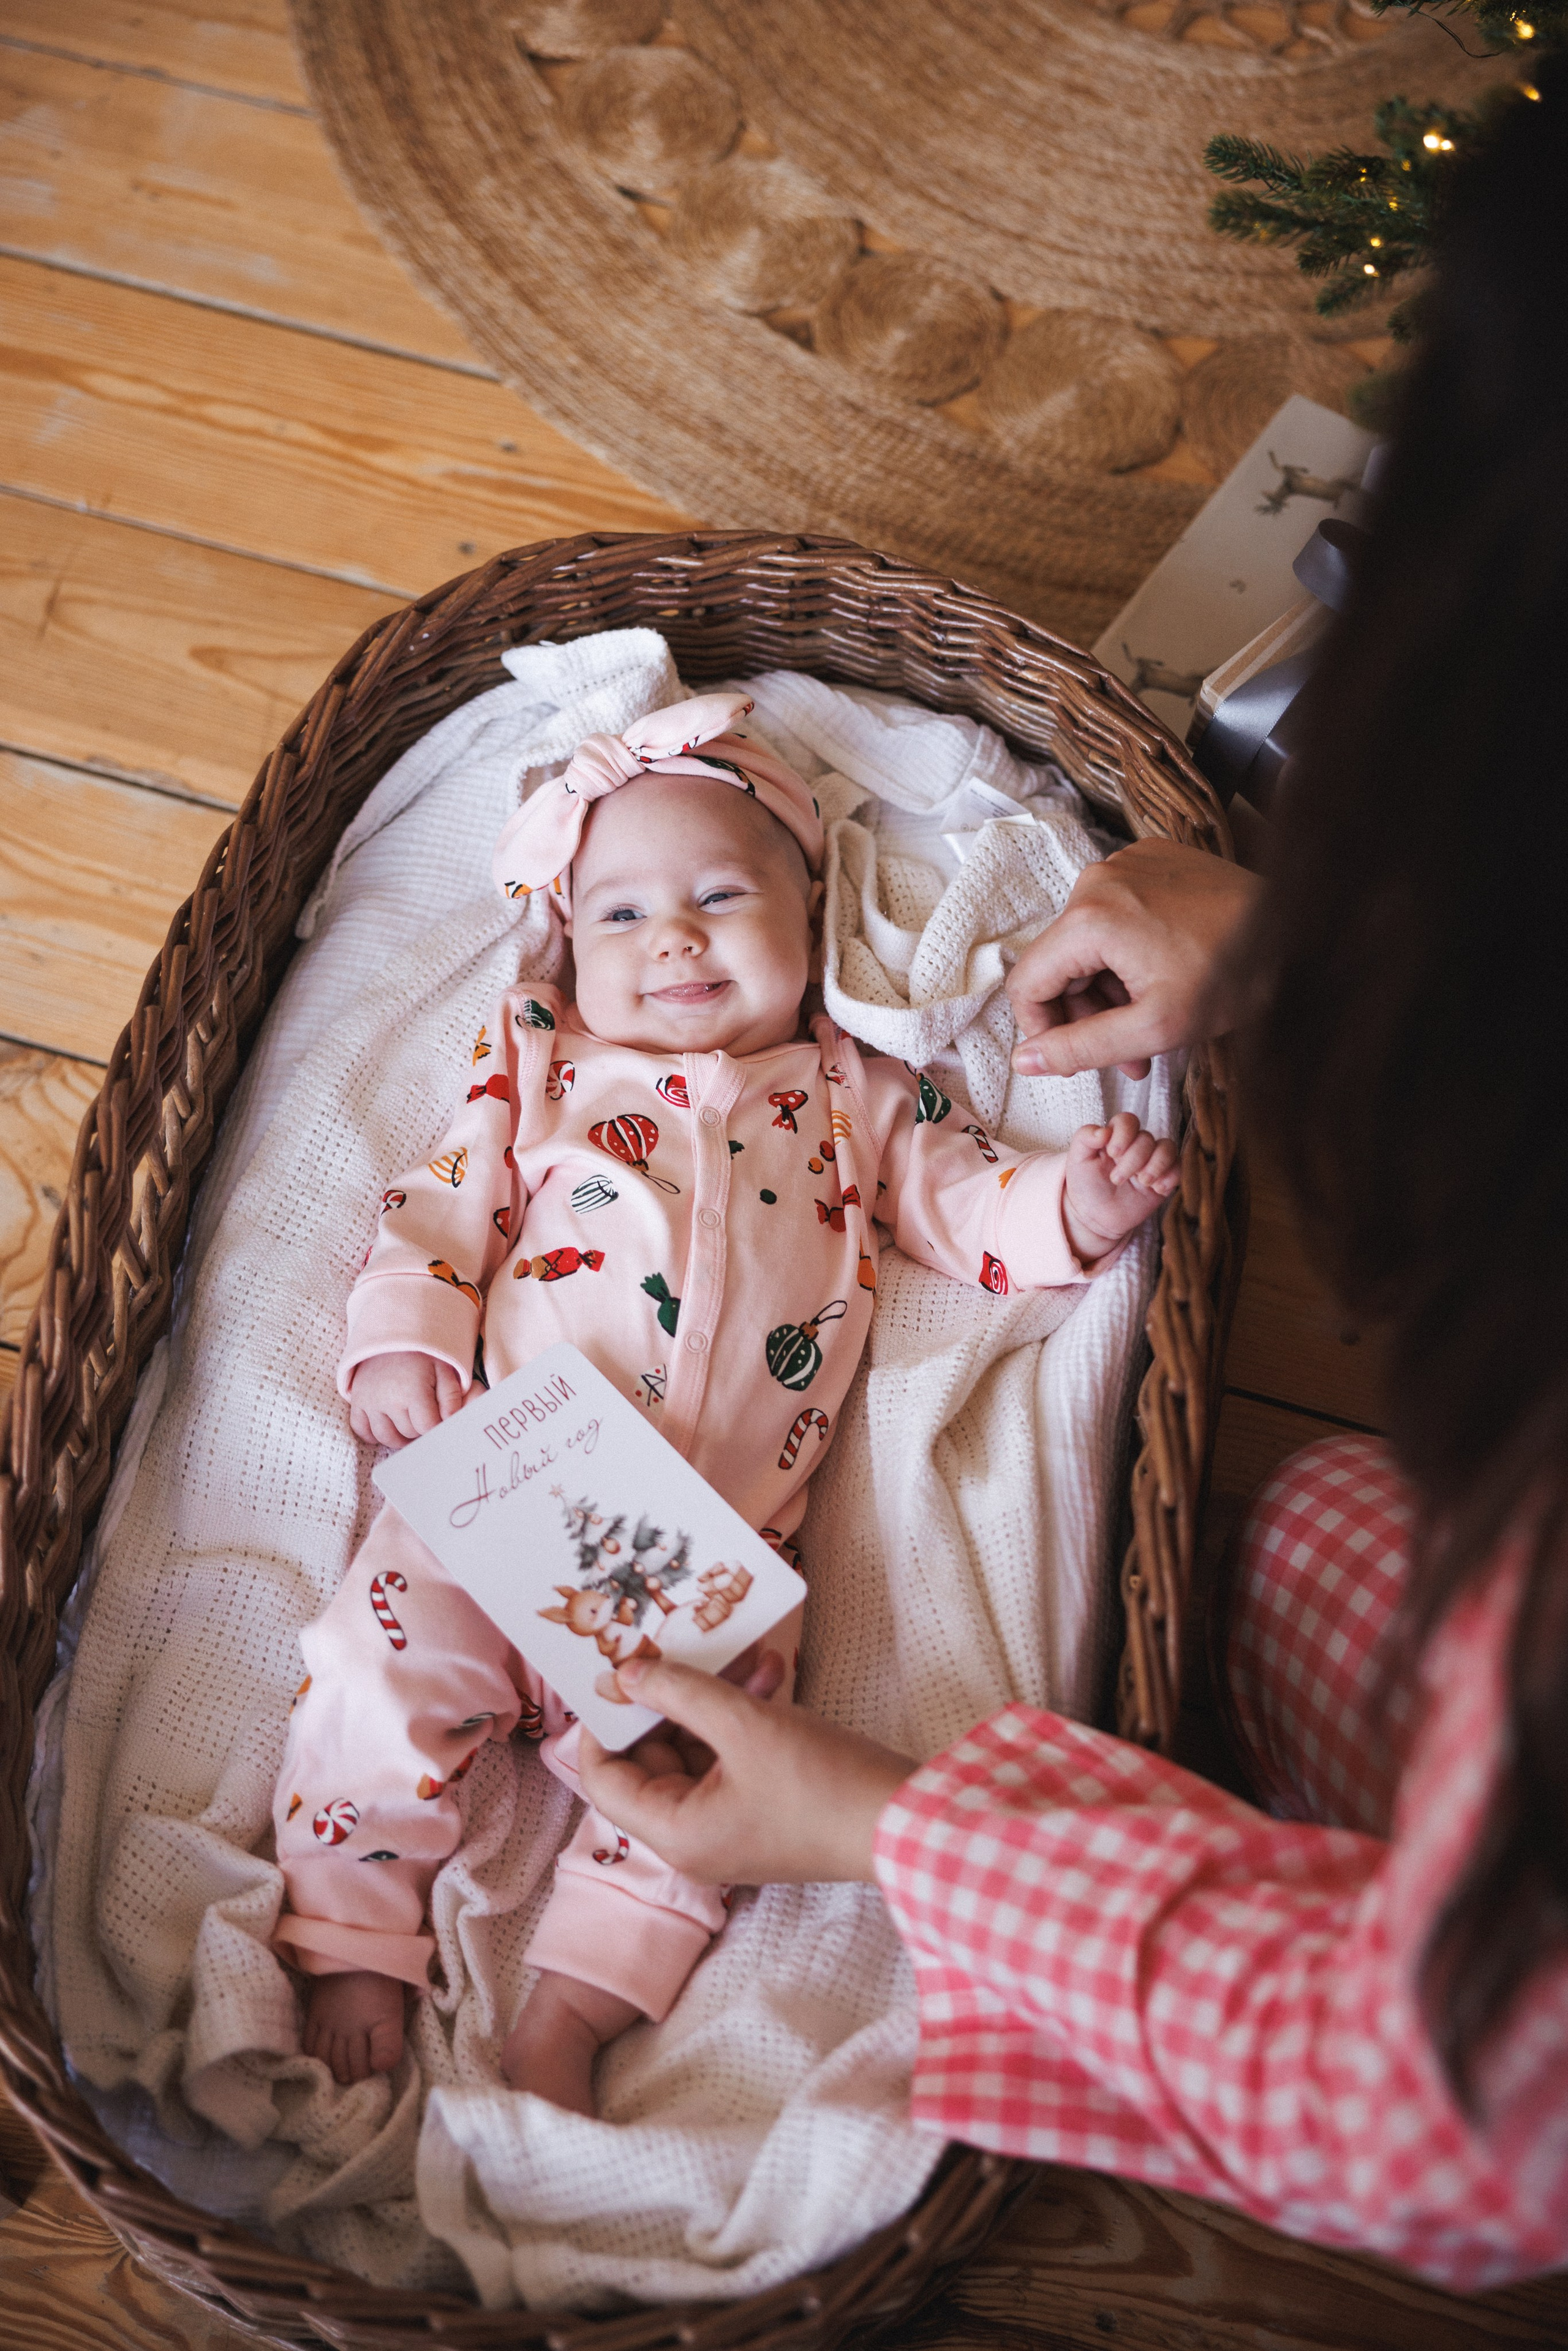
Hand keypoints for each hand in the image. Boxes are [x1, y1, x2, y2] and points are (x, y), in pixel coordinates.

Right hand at [347, 1350, 463, 1447]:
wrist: (391, 1334)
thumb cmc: (422, 1354)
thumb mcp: (444, 1370)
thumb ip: (452, 1397)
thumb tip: (450, 1420)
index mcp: (412, 1391)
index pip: (427, 1428)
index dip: (436, 1425)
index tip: (438, 1415)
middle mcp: (387, 1399)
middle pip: (408, 1433)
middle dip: (419, 1427)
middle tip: (424, 1412)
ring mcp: (369, 1401)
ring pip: (386, 1437)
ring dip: (400, 1436)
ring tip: (409, 1422)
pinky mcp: (357, 1401)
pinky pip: (362, 1430)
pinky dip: (374, 1434)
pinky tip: (388, 1424)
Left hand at [576, 1657, 915, 1887]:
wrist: (905, 1821)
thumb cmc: (819, 1781)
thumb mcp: (745, 1724)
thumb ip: (680, 1693)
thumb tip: (627, 1673)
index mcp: (676, 1833)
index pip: (605, 1780)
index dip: (602, 1724)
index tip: (615, 1672)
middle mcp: (695, 1838)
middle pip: (652, 1760)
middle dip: (670, 1698)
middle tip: (678, 1645)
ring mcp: (731, 1824)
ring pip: (698, 1750)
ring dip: (716, 1698)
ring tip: (745, 1651)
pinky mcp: (764, 1808)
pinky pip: (734, 1756)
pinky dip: (746, 1716)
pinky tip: (772, 1670)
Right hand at [1007, 838, 1259, 1079]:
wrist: (1302, 930)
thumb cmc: (1236, 976)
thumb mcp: (1153, 1028)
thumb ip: (1080, 1048)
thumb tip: (1023, 1061)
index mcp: (1089, 917)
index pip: (1028, 983)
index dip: (1042, 1032)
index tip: (1074, 1058)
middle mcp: (1098, 879)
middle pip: (1061, 962)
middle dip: (1087, 1015)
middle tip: (1128, 1057)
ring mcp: (1127, 864)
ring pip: (1089, 943)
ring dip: (1110, 990)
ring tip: (1151, 1027)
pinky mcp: (1152, 860)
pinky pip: (1117, 916)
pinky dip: (1129, 954)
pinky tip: (1164, 980)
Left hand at [1062, 1112, 1181, 1261]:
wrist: (1095, 1218)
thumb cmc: (1085, 1185)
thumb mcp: (1077, 1160)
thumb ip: (1084, 1138)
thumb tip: (1104, 1131)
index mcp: (1115, 1137)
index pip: (1128, 1121)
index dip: (1124, 1133)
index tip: (1113, 1153)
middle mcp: (1136, 1146)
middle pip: (1146, 1138)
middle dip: (1134, 1159)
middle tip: (1117, 1179)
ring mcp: (1151, 1162)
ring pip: (1167, 1148)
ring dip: (1156, 1164)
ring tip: (1143, 1182)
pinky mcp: (1164, 1179)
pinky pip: (1179, 1168)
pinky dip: (1171, 1176)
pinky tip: (1157, 1189)